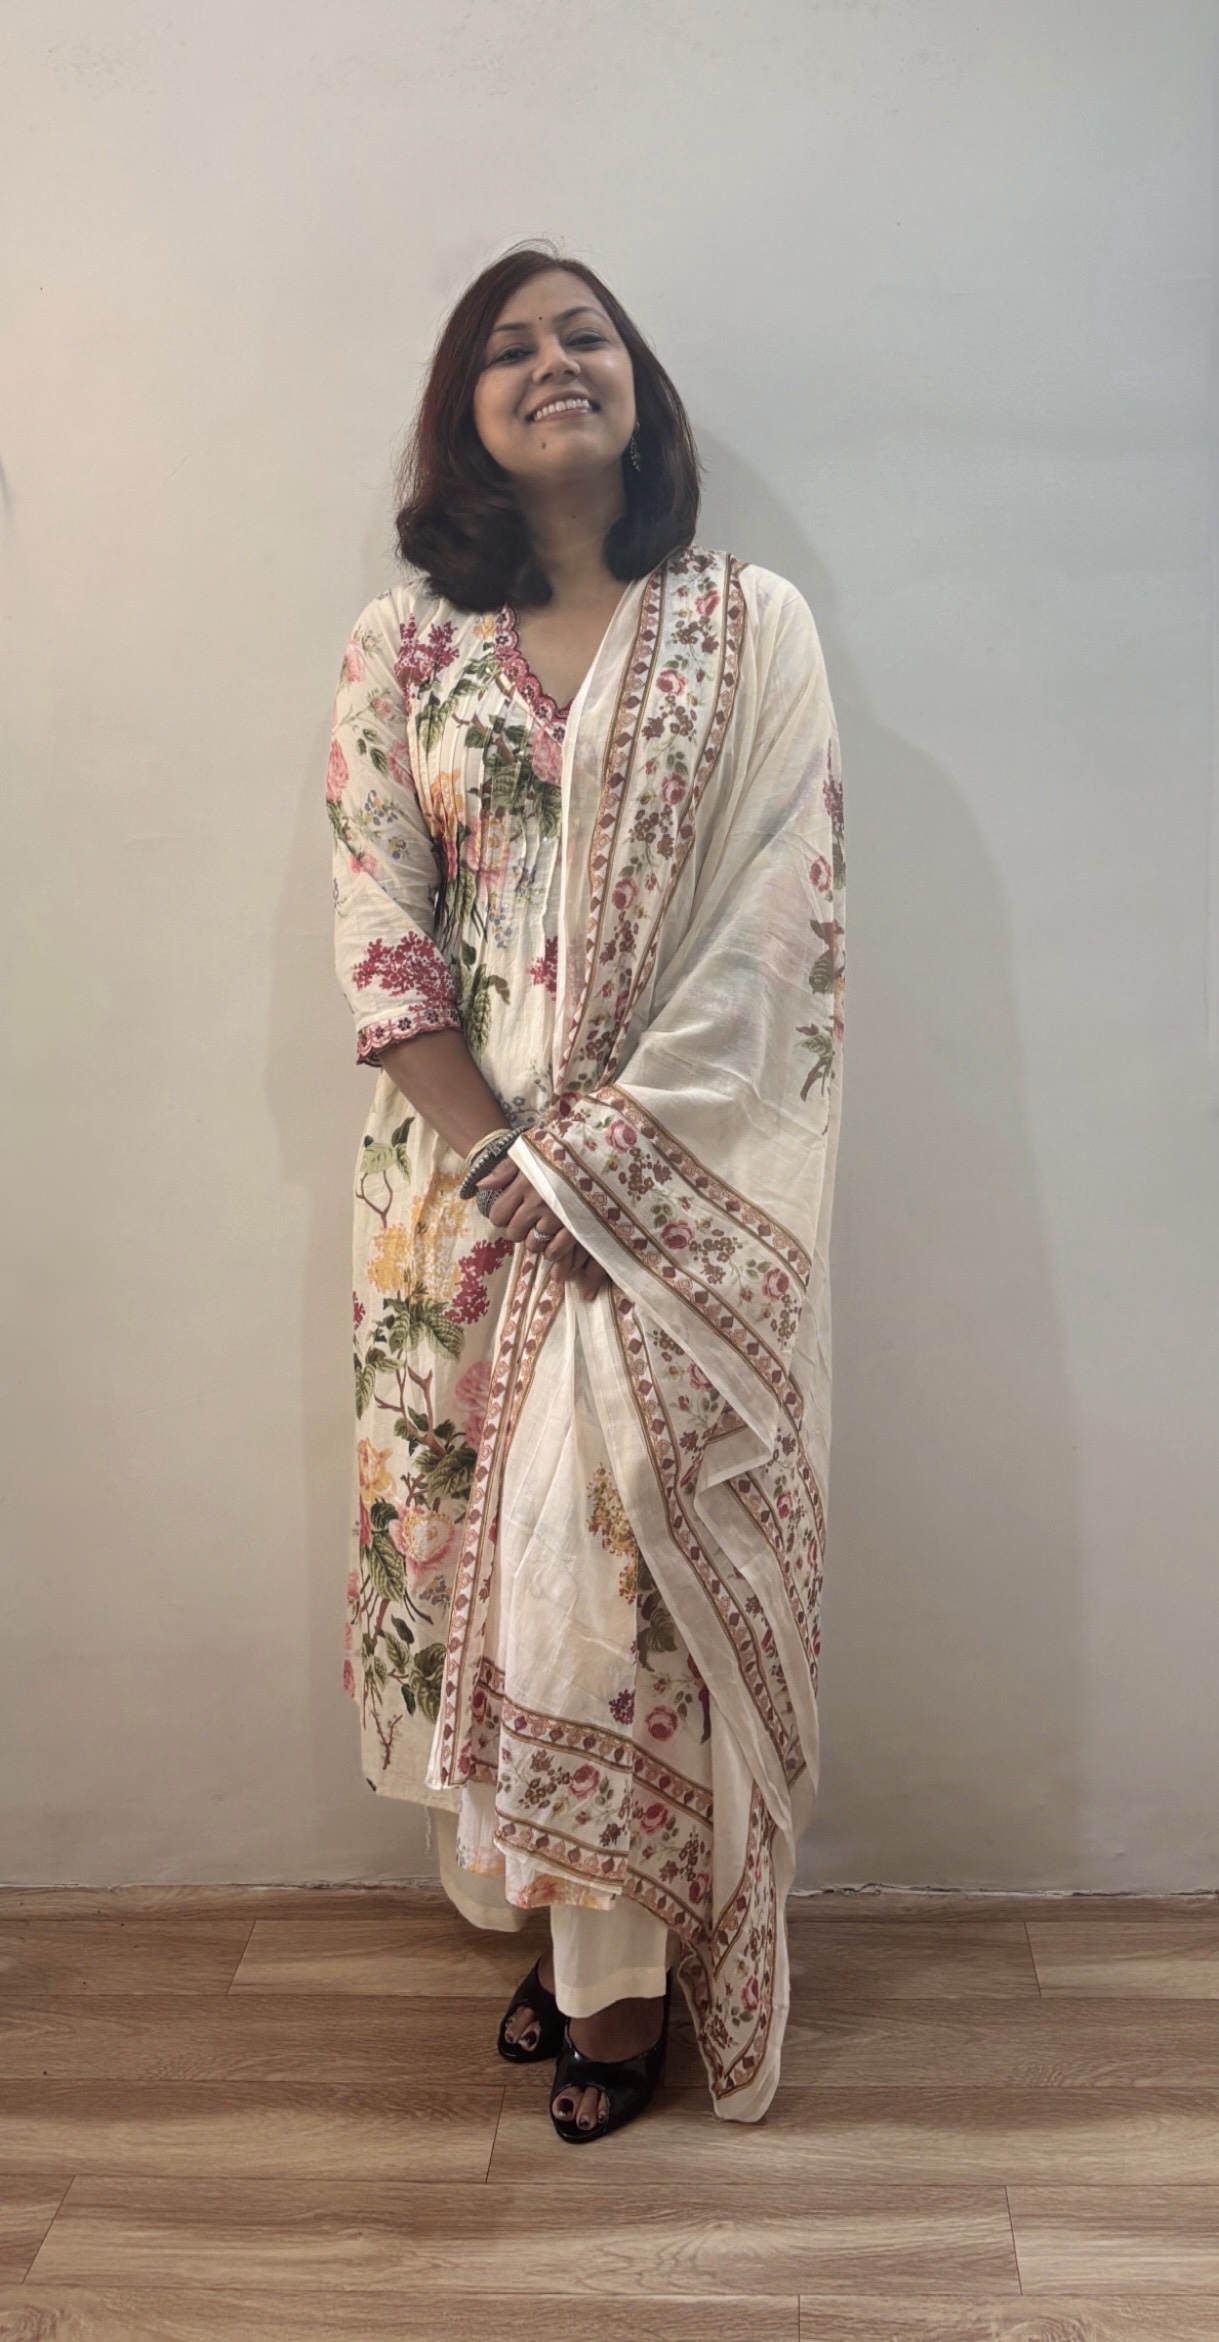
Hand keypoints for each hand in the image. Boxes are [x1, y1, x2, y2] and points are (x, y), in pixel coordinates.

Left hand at [474, 1158, 610, 1301]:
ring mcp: (559, 1216)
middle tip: (528, 1221)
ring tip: (543, 1230)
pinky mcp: (578, 1227)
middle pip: (514, 1233)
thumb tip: (480, 1186)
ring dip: (535, 1241)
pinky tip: (556, 1242)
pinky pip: (555, 1251)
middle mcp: (539, 1201)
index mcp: (525, 1182)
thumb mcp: (532, 1151)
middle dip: (518, 1229)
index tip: (511, 1210)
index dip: (502, 1215)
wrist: (603, 1151)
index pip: (498, 1214)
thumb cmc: (563, 1151)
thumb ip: (505, 1169)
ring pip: (533, 1245)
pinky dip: (552, 1251)